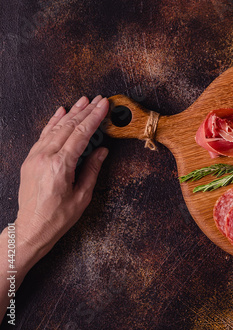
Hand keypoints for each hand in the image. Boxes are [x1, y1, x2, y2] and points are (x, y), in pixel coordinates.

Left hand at [14, 95, 108, 268]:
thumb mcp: (82, 195)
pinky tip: (61, 112)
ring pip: (55, 127)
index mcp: (60, 166)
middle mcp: (45, 157)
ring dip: (71, 113)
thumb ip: (92, 169)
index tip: (104, 106)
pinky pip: (43, 135)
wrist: (31, 228)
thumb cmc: (57, 217)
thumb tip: (101, 151)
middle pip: (68, 126)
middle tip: (98, 99)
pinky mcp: (30, 159)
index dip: (94, 118)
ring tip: (83, 100)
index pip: (81, 134)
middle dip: (85, 111)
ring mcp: (35, 157)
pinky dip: (53, 121)